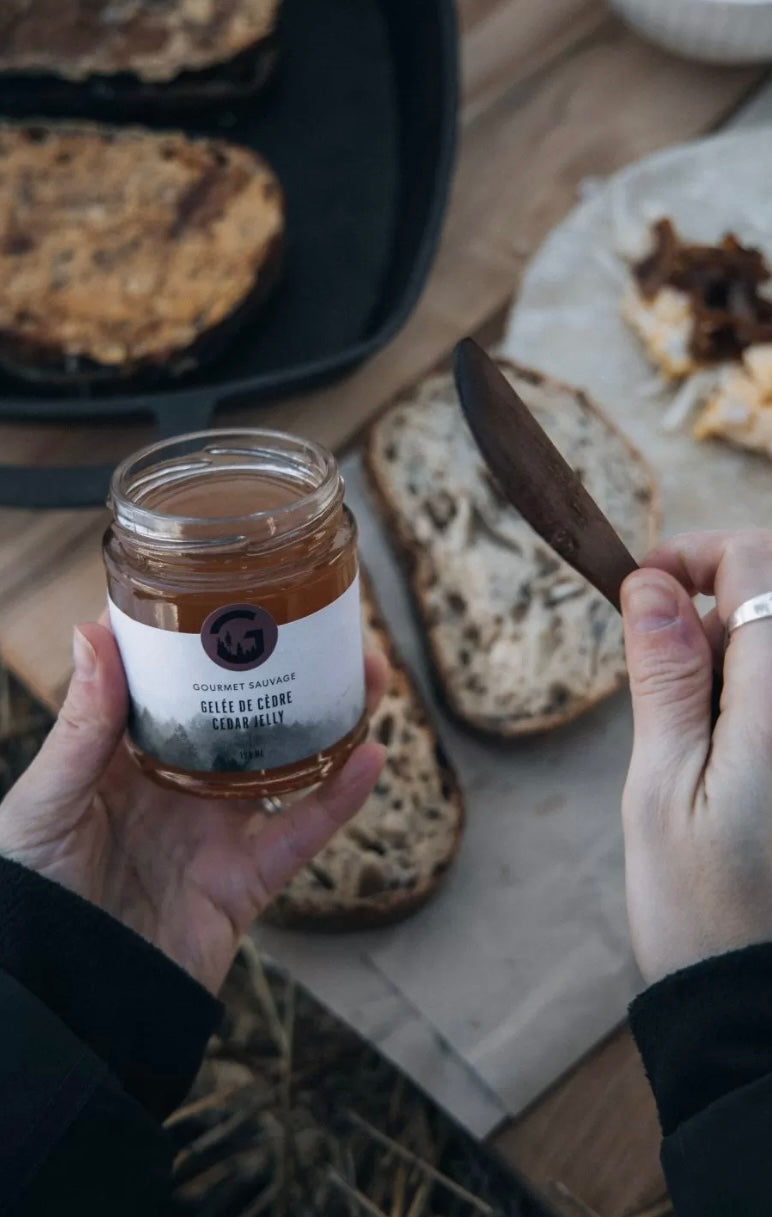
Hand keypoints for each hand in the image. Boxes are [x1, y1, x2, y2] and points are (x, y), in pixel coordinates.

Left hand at [0, 622, 387, 993]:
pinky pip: (304, 832)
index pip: (172, 683)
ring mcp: (218, 830)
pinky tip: (371, 755)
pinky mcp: (248, 880)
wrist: (61, 998)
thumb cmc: (33, 894)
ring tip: (366, 669)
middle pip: (245, 714)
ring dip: (332, 718)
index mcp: (126, 757)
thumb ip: (80, 726)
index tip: (232, 586)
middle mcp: (179, 784)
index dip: (202, 637)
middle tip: (320, 623)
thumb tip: (92, 632)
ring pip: (289, 763)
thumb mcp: (46, 801)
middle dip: (284, 669)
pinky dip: (342, 798)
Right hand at [621, 530, 771, 983]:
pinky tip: (724, 741)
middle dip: (713, 598)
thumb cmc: (701, 909)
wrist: (758, 1005)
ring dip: (732, 647)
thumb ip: (665, 677)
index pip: (759, 564)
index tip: (639, 587)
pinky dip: (750, 686)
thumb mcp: (659, 788)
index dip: (694, 553)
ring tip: (690, 725)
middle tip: (658, 666)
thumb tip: (653, 585)